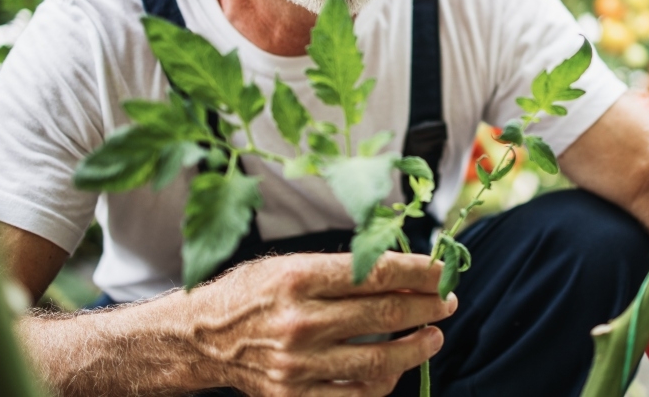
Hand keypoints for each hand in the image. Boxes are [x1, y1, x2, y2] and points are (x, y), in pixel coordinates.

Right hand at [190, 252, 456, 396]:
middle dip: (427, 307)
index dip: (420, 273)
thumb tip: (407, 273)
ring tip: (433, 336)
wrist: (201, 339)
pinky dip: (385, 383)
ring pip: (380, 362)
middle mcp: (299, 322)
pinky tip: (397, 368)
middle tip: (446, 302)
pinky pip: (357, 396)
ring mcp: (297, 365)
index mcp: (299, 277)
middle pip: (385, 316)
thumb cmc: (254, 294)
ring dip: (418, 348)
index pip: (377, 273)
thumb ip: (345, 270)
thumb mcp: (291, 265)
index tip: (443, 272)